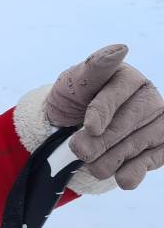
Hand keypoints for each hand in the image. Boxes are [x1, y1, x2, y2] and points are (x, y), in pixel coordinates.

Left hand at [47, 45, 163, 189]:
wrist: (74, 127)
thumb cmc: (74, 99)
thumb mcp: (73, 83)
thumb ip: (93, 68)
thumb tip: (119, 50)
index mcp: (126, 76)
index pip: (115, 94)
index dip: (101, 112)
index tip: (90, 127)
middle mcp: (148, 97)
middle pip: (124, 124)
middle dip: (97, 141)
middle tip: (78, 149)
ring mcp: (158, 122)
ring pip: (134, 146)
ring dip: (108, 160)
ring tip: (90, 161)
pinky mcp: (162, 145)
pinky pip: (150, 163)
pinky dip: (131, 173)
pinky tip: (121, 177)